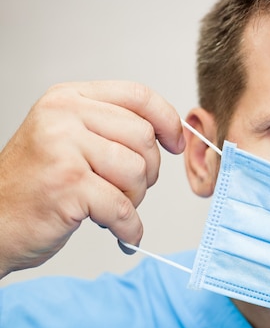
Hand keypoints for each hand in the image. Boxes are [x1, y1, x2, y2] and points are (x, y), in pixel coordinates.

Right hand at [0, 81, 184, 277]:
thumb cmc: (36, 184)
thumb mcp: (69, 137)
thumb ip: (111, 126)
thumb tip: (168, 132)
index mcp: (69, 98)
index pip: (138, 95)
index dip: (167, 120)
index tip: (175, 142)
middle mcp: (64, 116)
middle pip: (143, 137)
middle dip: (147, 170)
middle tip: (127, 187)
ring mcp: (64, 149)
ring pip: (137, 171)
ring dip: (134, 197)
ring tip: (110, 204)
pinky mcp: (67, 185)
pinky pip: (123, 207)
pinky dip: (129, 226)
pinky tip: (122, 231)